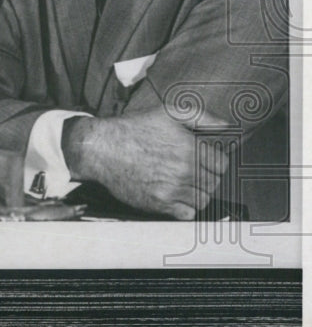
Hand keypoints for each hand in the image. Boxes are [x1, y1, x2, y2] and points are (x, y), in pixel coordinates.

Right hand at [61, 110, 228, 219]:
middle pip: (214, 183)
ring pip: (203, 200)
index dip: (214, 161)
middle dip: (206, 176)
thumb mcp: (166, 112)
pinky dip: (185, 207)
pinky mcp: (159, 204)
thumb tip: (226, 125)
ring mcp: (172, 189)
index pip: (222, 165)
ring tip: (182, 182)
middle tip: (190, 169)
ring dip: (197, 192)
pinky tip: (173, 194)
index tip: (203, 159)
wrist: (100, 149)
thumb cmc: (132, 129)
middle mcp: (184, 171)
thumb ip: (200, 117)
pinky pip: (187, 214)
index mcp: (189, 148)